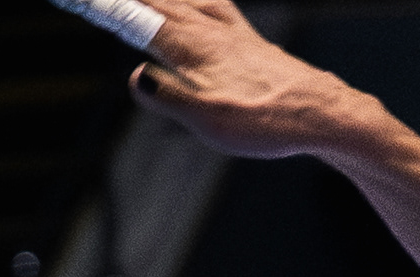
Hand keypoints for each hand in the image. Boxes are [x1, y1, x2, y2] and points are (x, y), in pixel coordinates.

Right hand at [119, 1, 385, 161]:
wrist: (324, 114)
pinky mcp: (247, 40)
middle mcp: (208, 28)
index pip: (133, 13)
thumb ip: (168, 97)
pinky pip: (211, 4)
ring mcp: (230, 31)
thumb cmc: (268, 120)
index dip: (103, 3)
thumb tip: (137, 77)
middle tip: (95, 1)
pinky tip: (196, 3)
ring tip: (139, 2)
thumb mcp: (209, 120)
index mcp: (190, 44)